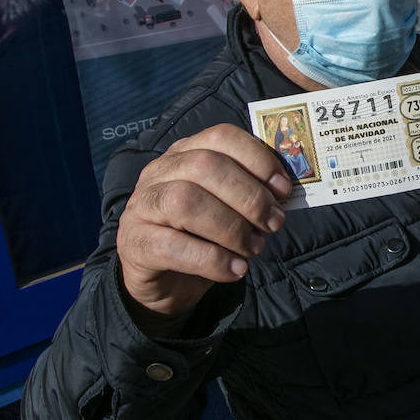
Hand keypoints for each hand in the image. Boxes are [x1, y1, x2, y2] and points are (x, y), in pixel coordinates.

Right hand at [117, 124, 291, 330]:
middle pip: (205, 166)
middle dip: (248, 196)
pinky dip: (212, 259)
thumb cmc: (201, 237)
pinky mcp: (134, 243)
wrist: (162, 282)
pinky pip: (173, 246)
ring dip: (231, 227)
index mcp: (185, 153)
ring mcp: (142, 206)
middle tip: (273, 223)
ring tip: (253, 248)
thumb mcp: (229, 210)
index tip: (283, 189)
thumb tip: (284, 194)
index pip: (221, 137)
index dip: (257, 158)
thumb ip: (250, 195)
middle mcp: (159, 171)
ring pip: (186, 201)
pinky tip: (235, 270)